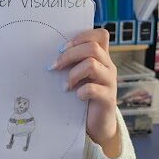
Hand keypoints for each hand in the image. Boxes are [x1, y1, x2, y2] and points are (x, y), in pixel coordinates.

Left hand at [52, 28, 120, 157]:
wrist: (97, 123)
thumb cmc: (83, 95)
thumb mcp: (79, 75)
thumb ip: (72, 63)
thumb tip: (48, 55)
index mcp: (101, 57)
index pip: (100, 35)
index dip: (82, 37)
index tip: (62, 48)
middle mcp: (108, 66)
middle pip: (92, 47)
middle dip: (69, 55)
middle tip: (55, 66)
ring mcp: (110, 81)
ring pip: (92, 64)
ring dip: (73, 73)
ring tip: (65, 85)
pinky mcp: (108, 98)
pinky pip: (93, 89)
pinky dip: (81, 91)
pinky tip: (76, 96)